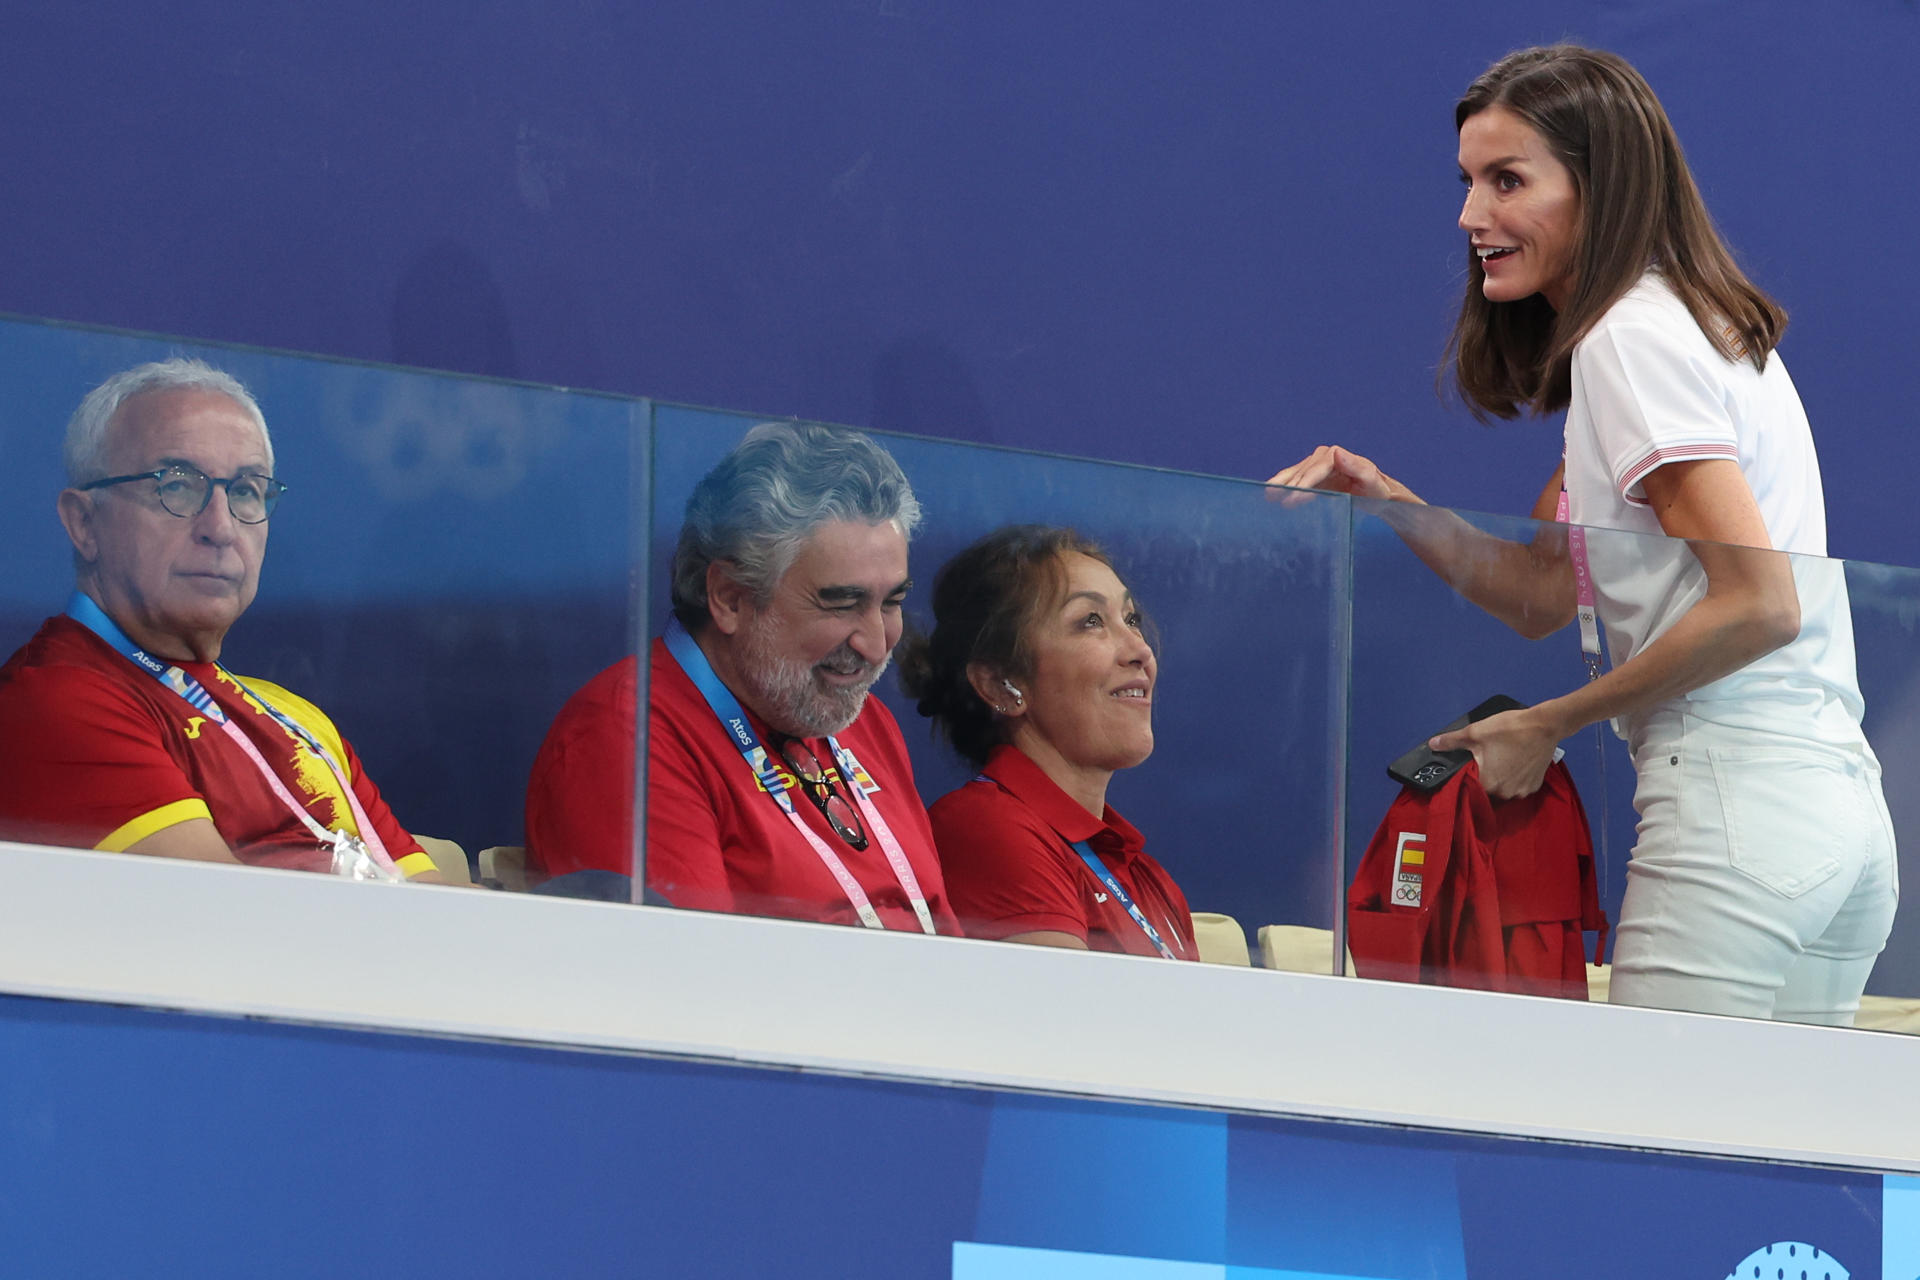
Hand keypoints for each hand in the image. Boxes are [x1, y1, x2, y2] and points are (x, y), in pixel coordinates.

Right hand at [1266, 445, 1408, 502]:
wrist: (1378, 496)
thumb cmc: (1377, 491)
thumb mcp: (1372, 482)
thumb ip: (1357, 468)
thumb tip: (1337, 452)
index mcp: (1337, 456)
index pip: (1315, 469)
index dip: (1303, 483)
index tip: (1293, 498)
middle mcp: (1325, 456)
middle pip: (1302, 471)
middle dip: (1289, 486)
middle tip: (1275, 500)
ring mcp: (1317, 465)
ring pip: (1295, 473)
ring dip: (1280, 483)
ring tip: (1267, 494)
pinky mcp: (1313, 475)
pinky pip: (1295, 479)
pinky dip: (1283, 485)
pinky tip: (1271, 493)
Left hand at [1428, 707, 1559, 799]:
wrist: (1545, 725)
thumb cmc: (1510, 729)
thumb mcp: (1475, 732)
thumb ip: (1452, 741)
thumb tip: (1433, 744)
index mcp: (1488, 784)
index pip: (1470, 789)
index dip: (1467, 778)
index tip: (1469, 768)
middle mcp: (1505, 794)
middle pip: (1487, 790)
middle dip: (1484, 777)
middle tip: (1487, 759)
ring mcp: (1522, 791)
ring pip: (1503, 789)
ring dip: (1500, 779)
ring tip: (1502, 759)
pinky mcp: (1534, 786)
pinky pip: (1518, 786)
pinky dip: (1515, 778)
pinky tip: (1515, 763)